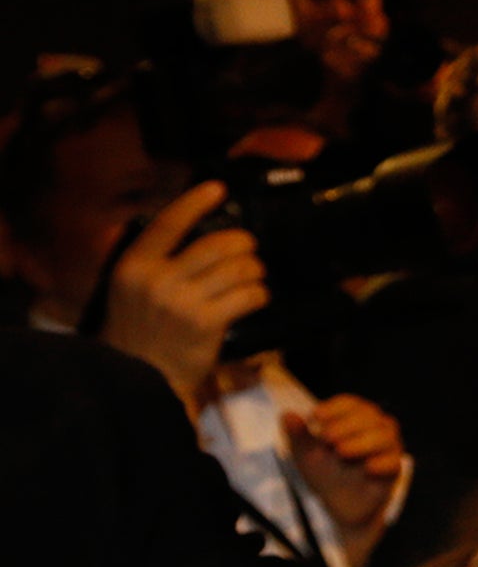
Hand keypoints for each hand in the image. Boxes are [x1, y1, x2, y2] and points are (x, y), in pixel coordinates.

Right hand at [98, 182, 267, 417]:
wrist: (138, 377)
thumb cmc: (139, 330)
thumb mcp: (129, 289)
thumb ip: (154, 259)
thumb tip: (188, 227)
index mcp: (135, 265)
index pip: (169, 223)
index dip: (195, 202)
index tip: (218, 189)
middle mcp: (157, 279)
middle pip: (218, 244)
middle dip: (243, 244)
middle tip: (248, 251)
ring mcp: (183, 302)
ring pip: (239, 268)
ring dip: (255, 270)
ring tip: (253, 276)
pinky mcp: (207, 323)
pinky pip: (249, 295)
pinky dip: (259, 294)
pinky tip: (256, 298)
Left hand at [286, 394, 405, 566]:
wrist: (339, 505)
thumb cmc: (324, 471)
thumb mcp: (306, 454)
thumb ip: (299, 435)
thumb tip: (287, 415)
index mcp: (353, 417)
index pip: (350, 403)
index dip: (335, 408)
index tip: (316, 417)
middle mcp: (374, 427)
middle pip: (369, 416)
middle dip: (347, 425)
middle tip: (327, 438)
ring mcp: (387, 447)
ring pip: (385, 435)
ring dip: (363, 441)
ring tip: (342, 452)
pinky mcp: (393, 469)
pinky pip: (394, 461)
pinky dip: (382, 462)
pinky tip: (367, 468)